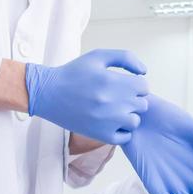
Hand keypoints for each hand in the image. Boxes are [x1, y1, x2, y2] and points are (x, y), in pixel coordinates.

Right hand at [25, 50, 147, 144]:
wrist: (48, 93)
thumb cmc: (73, 73)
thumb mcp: (98, 56)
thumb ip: (125, 58)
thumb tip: (144, 71)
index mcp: (114, 82)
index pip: (144, 87)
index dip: (135, 85)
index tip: (123, 86)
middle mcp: (114, 102)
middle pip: (142, 104)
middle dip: (132, 100)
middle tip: (116, 98)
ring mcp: (109, 121)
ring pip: (135, 121)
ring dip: (128, 116)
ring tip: (113, 110)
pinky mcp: (102, 135)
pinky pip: (125, 136)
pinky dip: (121, 131)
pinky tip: (109, 122)